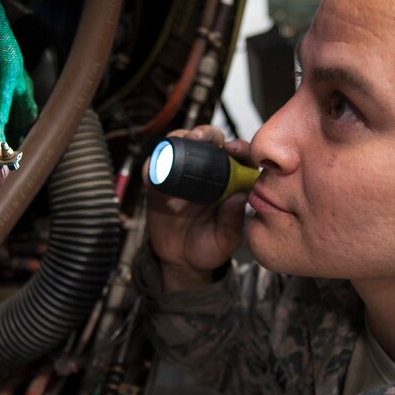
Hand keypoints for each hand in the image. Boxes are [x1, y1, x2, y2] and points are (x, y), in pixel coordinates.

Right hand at [145, 126, 250, 290]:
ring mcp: (183, 176)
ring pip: (182, 146)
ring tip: (182, 141)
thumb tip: (240, 198)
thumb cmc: (208, 248)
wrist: (180, 261)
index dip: (240, 147)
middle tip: (202, 137)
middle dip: (208, 134)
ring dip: (182, 138)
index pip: (240, 157)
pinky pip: (155, 167)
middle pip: (211, 142)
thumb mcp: (224, 239)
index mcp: (232, 183)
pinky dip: (153, 162)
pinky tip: (156, 167)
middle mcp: (209, 174)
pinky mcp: (160, 183)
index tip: (234, 148)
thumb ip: (231, 221)